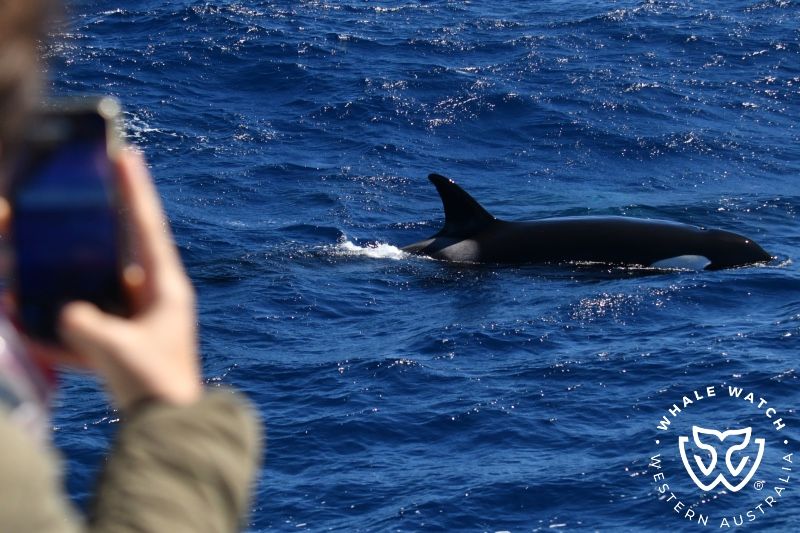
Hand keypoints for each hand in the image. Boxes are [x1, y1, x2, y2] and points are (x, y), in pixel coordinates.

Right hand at [50, 150, 200, 409]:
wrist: (168, 427)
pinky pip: (94, 315)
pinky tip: (41, 305)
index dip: (136, 192)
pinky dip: (71, 312)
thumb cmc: (155, 386)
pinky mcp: (126, 338)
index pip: (148, 229)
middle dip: (107, 218)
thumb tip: (66, 314)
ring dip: (83, 264)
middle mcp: (156, 296)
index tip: (128, 155)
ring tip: (56, 241)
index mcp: (166, 289)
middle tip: (91, 185)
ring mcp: (141, 317)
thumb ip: (84, 325)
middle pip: (126, 246)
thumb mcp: (117, 350)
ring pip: (106, 279)